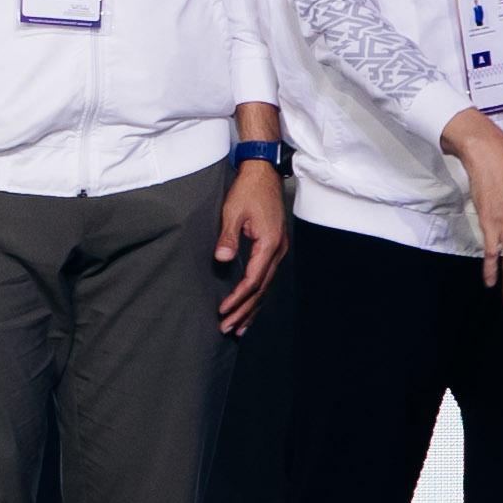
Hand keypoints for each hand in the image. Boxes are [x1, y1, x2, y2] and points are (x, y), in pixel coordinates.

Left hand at [212, 149, 289, 332]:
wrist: (264, 173)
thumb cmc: (248, 190)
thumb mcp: (232, 211)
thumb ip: (228, 237)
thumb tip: (222, 259)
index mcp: (269, 244)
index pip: (253, 280)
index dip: (238, 299)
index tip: (223, 311)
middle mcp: (278, 251)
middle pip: (261, 290)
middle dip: (245, 312)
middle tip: (228, 329)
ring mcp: (280, 250)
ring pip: (266, 287)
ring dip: (252, 308)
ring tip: (239, 328)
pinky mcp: (276, 247)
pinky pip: (267, 277)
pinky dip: (258, 294)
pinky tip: (250, 305)